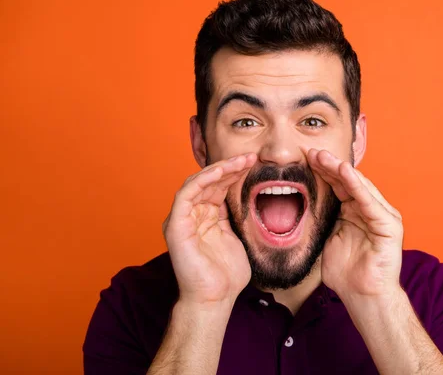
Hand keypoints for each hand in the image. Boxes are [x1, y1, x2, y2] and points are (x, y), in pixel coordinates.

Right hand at [162, 153, 256, 305]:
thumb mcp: (237, 238)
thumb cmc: (226, 275)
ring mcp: (181, 219)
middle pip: (209, 181)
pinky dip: (203, 180)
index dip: (235, 173)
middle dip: (230, 167)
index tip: (254, 163)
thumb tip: (246, 199)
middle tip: (251, 157)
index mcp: (205, 217)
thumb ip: (235, 217)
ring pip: (197, 182)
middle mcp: (191, 214)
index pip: (218, 187)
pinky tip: (222, 172)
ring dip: (219, 169)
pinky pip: (187, 194)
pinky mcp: (176, 224)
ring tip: (241, 161)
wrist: (214, 299)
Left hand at [306, 149, 403, 298]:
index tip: (303, 159)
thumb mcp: (327, 238)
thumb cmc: (346, 272)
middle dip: (328, 165)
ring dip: (340, 170)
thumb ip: (323, 219)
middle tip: (310, 151)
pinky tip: (345, 172)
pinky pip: (370, 202)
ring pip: (358, 187)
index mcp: (355, 211)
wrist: (363, 296)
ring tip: (323, 157)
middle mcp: (370, 209)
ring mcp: (382, 215)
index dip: (321, 171)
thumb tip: (301, 204)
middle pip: (347, 181)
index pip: (338, 185)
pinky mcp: (389, 225)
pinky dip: (357, 186)